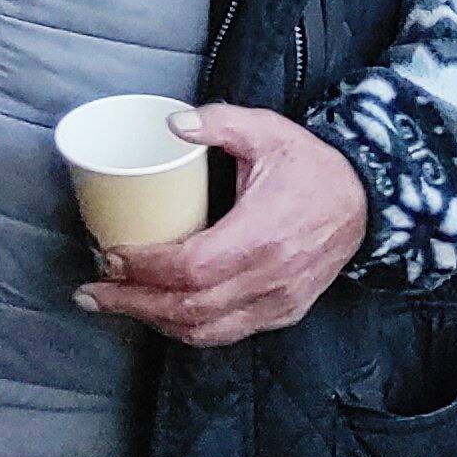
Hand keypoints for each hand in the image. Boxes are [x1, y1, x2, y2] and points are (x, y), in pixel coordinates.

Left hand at [75, 106, 369, 350]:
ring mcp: (279, 303)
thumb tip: (171, 123)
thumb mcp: (267, 131)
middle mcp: (271, 279)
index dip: (144, 268)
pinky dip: (186, 329)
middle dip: (132, 303)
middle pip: (189, 308)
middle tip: (90, 291)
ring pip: (206, 330)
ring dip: (153, 322)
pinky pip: (227, 334)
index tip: (107, 255)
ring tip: (112, 303)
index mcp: (263, 235)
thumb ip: (220, 122)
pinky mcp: (282, 313)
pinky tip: (156, 313)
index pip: (191, 267)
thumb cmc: (310, 165)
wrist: (367, 201)